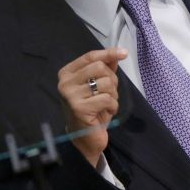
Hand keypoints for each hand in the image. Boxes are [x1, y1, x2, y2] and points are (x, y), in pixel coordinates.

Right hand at [58, 47, 127, 166]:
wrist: (85, 137)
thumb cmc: (92, 110)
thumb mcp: (98, 86)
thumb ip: (105, 69)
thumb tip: (118, 54)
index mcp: (67, 73)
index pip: (90, 57)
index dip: (108, 53)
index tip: (124, 53)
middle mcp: (65, 82)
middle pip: (99, 67)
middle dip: (112, 80)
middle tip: (109, 93)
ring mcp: (70, 95)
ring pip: (106, 83)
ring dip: (113, 95)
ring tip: (106, 104)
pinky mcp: (79, 108)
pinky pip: (107, 98)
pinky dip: (113, 106)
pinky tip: (106, 112)